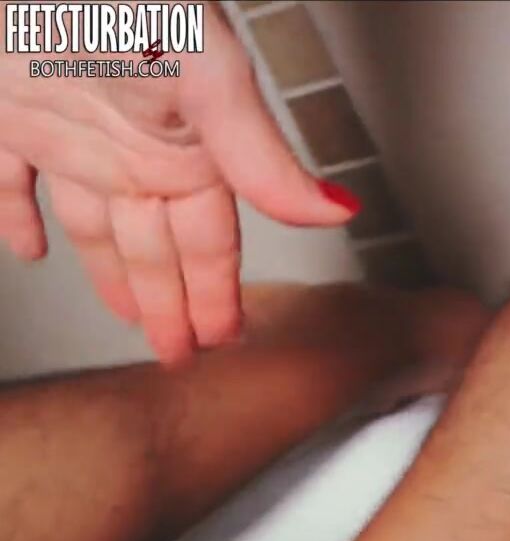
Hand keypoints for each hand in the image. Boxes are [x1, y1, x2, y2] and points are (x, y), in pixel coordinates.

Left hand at [0, 2, 360, 364]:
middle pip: (156, 246)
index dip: (218, 293)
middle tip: (185, 351)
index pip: (208, 241)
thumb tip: (333, 210)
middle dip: (175, 302)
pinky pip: (10, 182)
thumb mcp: (204, 75)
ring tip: (132, 319)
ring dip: (113, 275)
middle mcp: (133, 147)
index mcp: (185, 147)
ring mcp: (68, 130)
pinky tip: (27, 249)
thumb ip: (258, 149)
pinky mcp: (5, 113)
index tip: (228, 337)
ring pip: (94, 227)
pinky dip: (16, 218)